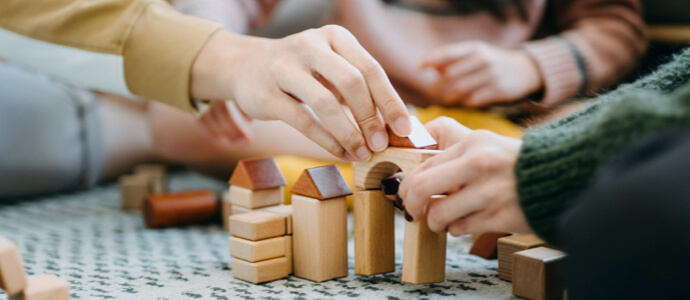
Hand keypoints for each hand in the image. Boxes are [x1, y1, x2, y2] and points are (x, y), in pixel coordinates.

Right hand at [191, 26, 411, 160]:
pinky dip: (327, 141)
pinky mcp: (265, 94)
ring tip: (363, 154)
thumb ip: (359, 88)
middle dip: (371, 118)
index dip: (390, 101)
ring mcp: (284, 68)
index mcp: (335, 37)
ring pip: (326, 103)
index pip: (370, 68)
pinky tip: (341, 153)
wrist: (244, 66)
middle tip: (381, 145)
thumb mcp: (331, 67)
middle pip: (352, 82)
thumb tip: (396, 124)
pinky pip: (303, 120)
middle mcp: (310, 46)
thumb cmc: (301, 72)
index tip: (404, 129)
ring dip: (349, 133)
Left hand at [398, 117, 530, 235]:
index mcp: (473, 143)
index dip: (408, 184)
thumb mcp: (487, 144)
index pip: (423, 165)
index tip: (407, 194)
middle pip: (419, 188)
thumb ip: (455, 155)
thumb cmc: (517, 164)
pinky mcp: (499, 216)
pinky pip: (460, 228)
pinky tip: (466, 222)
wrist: (561, 178)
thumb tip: (416, 175)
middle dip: (410, 204)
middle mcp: (478, 164)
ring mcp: (489, 192)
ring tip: (441, 221)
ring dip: (435, 222)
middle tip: (412, 212)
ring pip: (438, 214)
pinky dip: (457, 229)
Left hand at [420, 41, 542, 107]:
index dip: (430, 60)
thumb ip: (453, 60)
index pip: (447, 53)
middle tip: (432, 93)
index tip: (418, 68)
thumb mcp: (475, 54)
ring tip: (444, 100)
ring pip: (460, 90)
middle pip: (450, 75)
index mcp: (474, 48)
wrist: (526, 70)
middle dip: (437, 86)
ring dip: (448, 97)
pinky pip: (474, 100)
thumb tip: (430, 67)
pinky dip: (464, 102)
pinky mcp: (500, 91)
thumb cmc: (492, 63)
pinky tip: (462, 102)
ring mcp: (492, 75)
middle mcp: (483, 59)